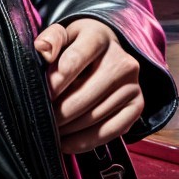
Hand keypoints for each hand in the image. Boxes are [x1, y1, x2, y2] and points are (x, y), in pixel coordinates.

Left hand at [37, 18, 142, 153]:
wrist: (109, 52)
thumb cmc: (80, 45)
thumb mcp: (64, 34)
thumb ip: (51, 40)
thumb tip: (43, 51)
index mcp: (99, 37)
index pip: (75, 60)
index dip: (55, 81)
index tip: (43, 94)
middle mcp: (122, 61)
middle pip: (85, 94)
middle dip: (59, 111)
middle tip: (41, 119)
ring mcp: (133, 85)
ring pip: (95, 116)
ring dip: (69, 129)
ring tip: (51, 130)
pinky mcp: (137, 106)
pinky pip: (110, 131)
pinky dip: (85, 142)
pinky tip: (66, 143)